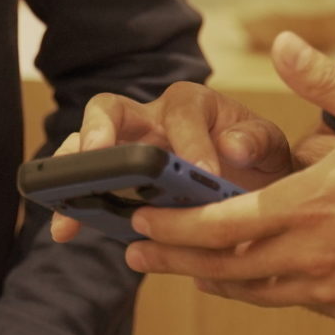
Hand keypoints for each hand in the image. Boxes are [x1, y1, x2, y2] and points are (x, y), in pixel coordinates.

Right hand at [45, 81, 295, 242]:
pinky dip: (72, 205)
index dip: (190, 141)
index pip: (182, 112)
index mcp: (191, 103)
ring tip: (67, 205)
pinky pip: (85, 185)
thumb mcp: (269, 146)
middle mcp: (150, 118)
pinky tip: (65, 230)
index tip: (204, 173)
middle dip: (99, 130)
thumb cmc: (256, 158)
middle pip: (110, 109)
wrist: (251, 184)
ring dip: (73, 171)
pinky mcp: (116, 181)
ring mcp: (126, 149)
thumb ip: (257, 140)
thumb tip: (232, 145)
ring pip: (86, 146)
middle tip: (98, 155)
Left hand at [122, 32, 334, 326]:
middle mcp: (310, 256)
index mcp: (308, 206)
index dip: (174, 223)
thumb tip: (282, 43)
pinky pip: (294, 302)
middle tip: (137, 249)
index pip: (220, 224)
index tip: (142, 217)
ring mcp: (330, 290)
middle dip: (174, 257)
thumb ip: (322, 82)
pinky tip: (255, 278)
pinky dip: (263, 290)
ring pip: (253, 292)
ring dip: (212, 279)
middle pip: (222, 267)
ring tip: (183, 268)